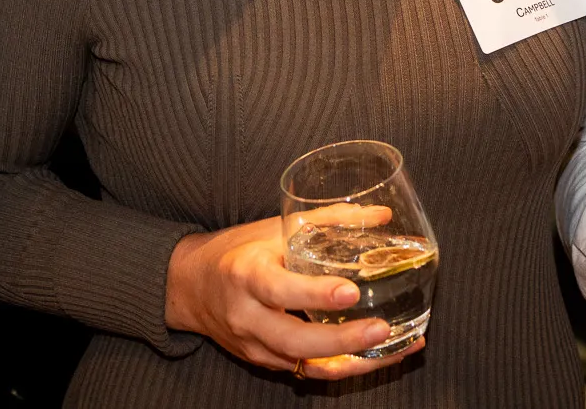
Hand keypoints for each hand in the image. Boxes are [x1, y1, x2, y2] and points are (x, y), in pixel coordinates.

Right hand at [165, 216, 422, 379]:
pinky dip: (341, 368)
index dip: (314, 295)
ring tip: (395, 349)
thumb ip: (327, 221)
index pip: (279, 289)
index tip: (350, 292)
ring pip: (304, 364)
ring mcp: (253, 345)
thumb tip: (381, 215)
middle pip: (293, 340)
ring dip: (352, 362)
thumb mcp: (275, 228)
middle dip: (341, 341)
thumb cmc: (237, 250)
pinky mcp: (262, 362)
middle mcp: (247, 316)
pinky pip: (305, 371)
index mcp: (246, 275)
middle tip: (382, 330)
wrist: (190, 286)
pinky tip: (374, 358)